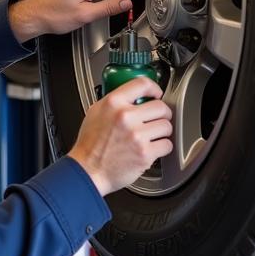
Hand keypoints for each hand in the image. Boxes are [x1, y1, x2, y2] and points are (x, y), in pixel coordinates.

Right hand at [67, 78, 172, 195]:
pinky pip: (167, 145)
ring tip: (153, 135)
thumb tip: (133, 96)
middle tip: (156, 119)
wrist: (87, 171)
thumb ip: (115, 102)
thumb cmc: (90, 145)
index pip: (142, 84)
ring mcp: (137, 136)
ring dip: (162, 131)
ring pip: (167, 126)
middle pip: (160, 106)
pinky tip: (152, 148)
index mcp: (113, 103)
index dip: (154, 88)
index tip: (156, 94)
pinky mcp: (145, 153)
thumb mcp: (95, 113)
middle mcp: (125, 117)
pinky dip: (162, 147)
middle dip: (161, 114)